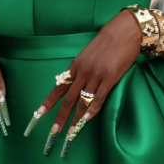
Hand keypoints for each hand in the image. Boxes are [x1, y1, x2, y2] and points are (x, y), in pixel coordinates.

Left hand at [34, 11, 141, 146]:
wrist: (123, 32)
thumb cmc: (107, 42)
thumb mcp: (88, 55)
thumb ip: (81, 70)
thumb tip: (74, 85)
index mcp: (75, 66)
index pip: (59, 87)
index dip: (49, 102)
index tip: (39, 114)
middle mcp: (83, 72)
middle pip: (68, 98)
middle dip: (60, 116)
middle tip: (54, 131)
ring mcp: (96, 75)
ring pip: (83, 101)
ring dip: (76, 119)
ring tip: (71, 132)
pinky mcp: (109, 78)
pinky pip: (99, 98)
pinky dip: (92, 110)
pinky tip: (86, 120)